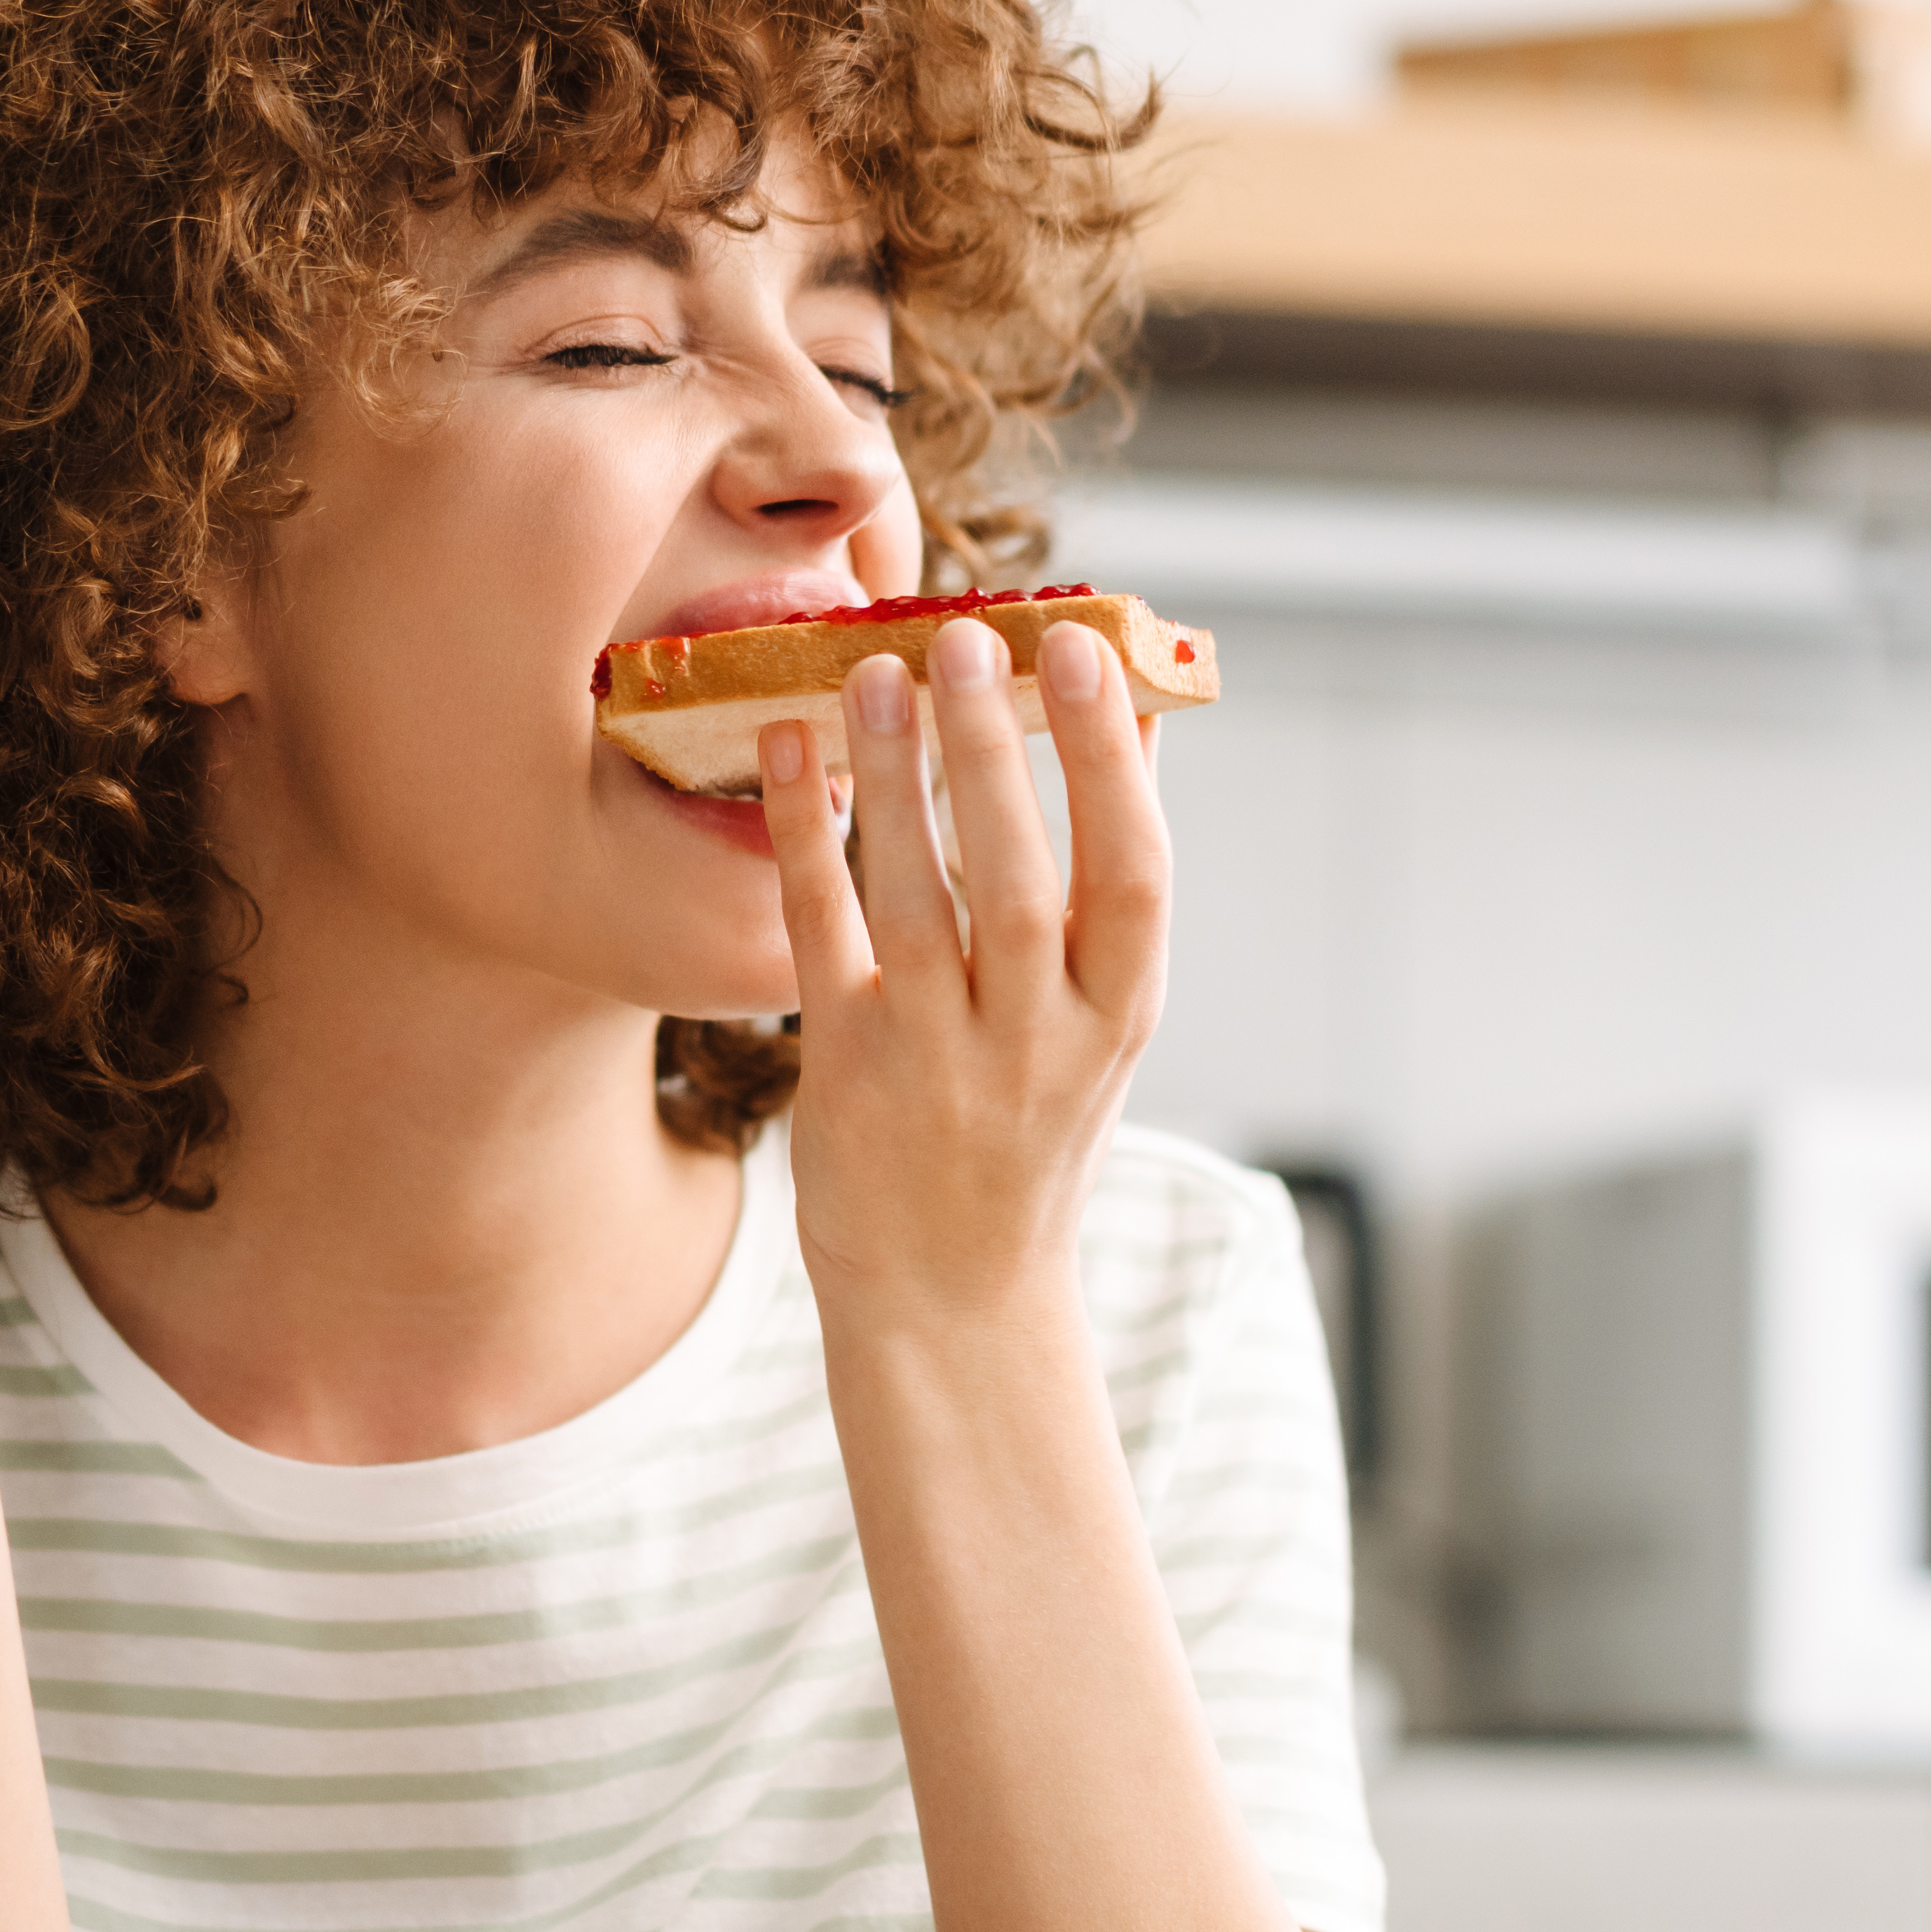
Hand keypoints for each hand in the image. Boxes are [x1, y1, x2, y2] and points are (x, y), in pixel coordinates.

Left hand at [756, 613, 1166, 1331]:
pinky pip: (821, 936)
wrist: (956, 1294)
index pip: (1134, 875)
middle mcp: (1037, 1043)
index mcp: (1120, 1015)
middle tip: (964, 637)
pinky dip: (803, 839)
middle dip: (992, 754)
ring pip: (915, 903)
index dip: (1112, 762)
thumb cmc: (1033, 1121)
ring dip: (894, 779)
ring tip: (875, 670)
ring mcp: (938, 1062)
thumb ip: (1115, 876)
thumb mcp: (1103, 1014)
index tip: (1086, 651)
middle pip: (1017, 881)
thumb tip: (1143, 714)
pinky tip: (786, 752)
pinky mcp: (846, 1070)